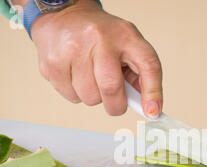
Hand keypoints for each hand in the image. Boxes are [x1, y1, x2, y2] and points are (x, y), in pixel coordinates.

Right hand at [30, 0, 162, 117]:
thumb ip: (140, 74)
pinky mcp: (53, 62)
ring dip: (93, 96)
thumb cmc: (101, 35)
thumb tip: (149, 107)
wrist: (64, 14)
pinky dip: (76, 93)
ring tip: (91, 77)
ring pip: (90, 98)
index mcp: (126, 35)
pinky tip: (76, 75)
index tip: (153, 112)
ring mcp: (74, 49)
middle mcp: (100, 39)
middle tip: (115, 102)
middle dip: (116, 105)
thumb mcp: (127, 45)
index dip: (153, 92)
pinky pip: (71, 97)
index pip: (147, 64)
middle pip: (111, 88)